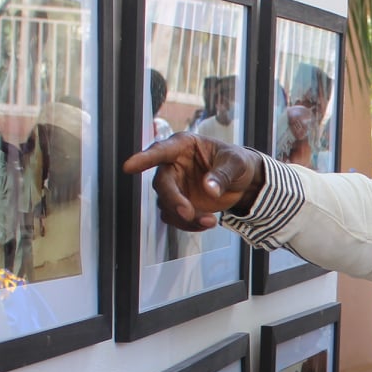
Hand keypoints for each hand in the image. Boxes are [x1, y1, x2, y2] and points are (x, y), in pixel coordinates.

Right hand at [122, 132, 263, 232]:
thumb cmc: (237, 163)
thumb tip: (209, 188)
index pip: (160, 151)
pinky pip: (174, 218)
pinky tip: (206, 222)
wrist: (243, 182)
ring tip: (210, 221)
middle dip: (173, 200)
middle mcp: (173, 165)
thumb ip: (222, 174)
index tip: (129, 167)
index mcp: (183, 146)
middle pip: (162, 184)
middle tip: (188, 212)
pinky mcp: (179, 203)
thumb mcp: (236, 164)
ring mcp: (175, 186)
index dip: (144, 159)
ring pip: (166, 205)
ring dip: (185, 218)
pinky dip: (188, 225)